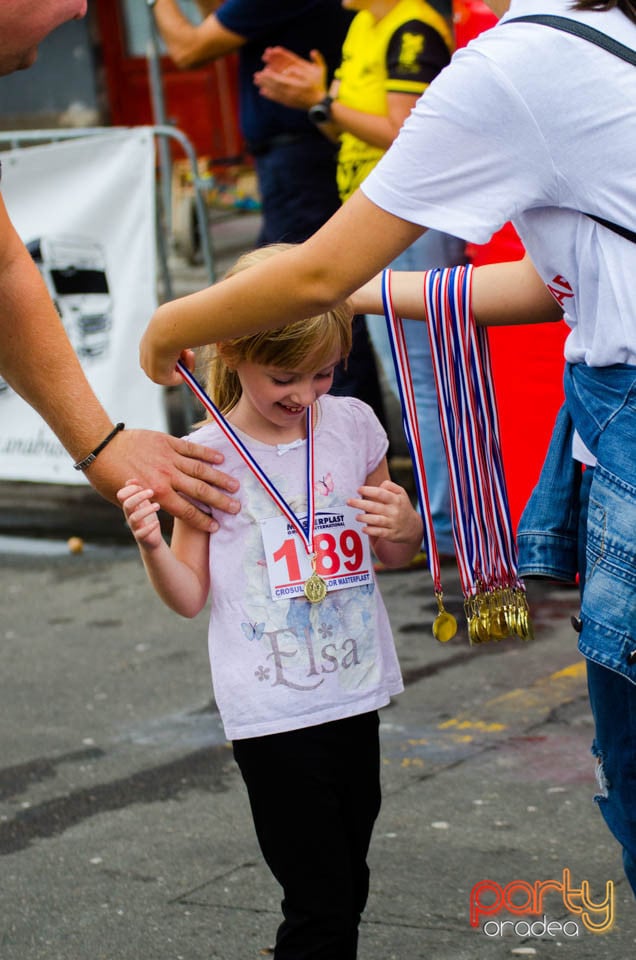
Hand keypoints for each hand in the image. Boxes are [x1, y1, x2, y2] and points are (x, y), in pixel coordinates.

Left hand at [86, 428, 240, 531]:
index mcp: (156, 494)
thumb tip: (165, 513)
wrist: (101, 448)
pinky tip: (221, 459)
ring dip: (220, 479)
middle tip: (236, 508)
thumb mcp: (127, 500)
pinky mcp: (167, 442)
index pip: (187, 512)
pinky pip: (192, 449)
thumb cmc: (109, 478)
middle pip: (200, 492)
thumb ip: (149, 505)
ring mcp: (168, 458)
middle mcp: (166, 477)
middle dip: (220, 501)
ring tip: (235, 486)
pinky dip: (208, 454)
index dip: (203, 521)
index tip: (216, 526)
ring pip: (201, 469)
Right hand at [118, 480, 163, 549]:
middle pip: (127, 504)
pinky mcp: (141, 537)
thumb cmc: (148, 519)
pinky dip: (149, 527)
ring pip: (134, 518)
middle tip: (151, 492)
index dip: (130, 489)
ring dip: (146, 510)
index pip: (122, 495)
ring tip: (158, 506)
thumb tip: (131, 480)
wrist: (152, 539)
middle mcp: (129, 516)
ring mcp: (134, 527)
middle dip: (139, 496)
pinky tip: (157, 523)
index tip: (142, 486)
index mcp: (130, 506)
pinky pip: (141, 533)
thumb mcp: (144, 503)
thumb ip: (139, 492)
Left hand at [254, 47, 327, 111]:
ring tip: (256, 81)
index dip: (273, 74)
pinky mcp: (289, 103)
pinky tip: (262, 92)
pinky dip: (270, 95)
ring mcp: (290, 97)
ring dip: (265, 85)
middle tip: (256, 75)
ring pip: (275, 90)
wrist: (319, 104)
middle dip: (266, 79)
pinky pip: (278, 98)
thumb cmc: (320, 86)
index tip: (265, 70)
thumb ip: (318, 60)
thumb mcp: (321, 71)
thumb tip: (313, 51)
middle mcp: (293, 89)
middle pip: (276, 83)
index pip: (284, 76)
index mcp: (299, 81)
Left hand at [348, 480, 421, 543]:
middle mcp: (394, 511)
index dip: (369, 491)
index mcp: (396, 500)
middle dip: (360, 504)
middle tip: (349, 502)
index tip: (358, 489)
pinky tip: (363, 529)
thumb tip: (379, 485)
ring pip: (376, 520)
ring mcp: (393, 523)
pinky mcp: (391, 534)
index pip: (381, 493)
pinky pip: (379, 532)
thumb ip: (390, 486)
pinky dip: (371, 531)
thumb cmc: (402, 506)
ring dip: (364, 518)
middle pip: (375, 507)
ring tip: (356, 516)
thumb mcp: (401, 494)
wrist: (413, 527)